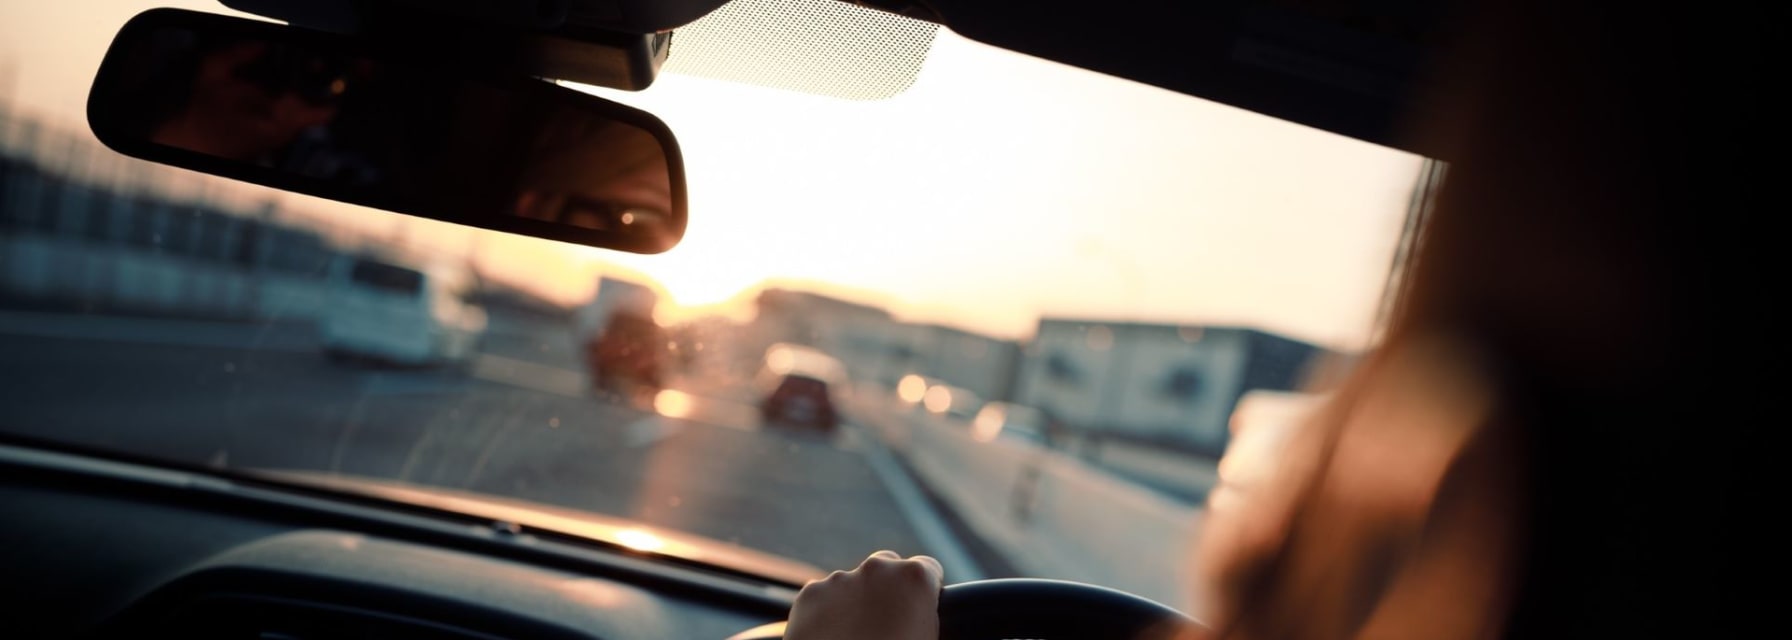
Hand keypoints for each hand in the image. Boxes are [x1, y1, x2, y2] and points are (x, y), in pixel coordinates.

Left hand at [785, 551, 943, 639]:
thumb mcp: (925, 638)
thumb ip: (923, 618)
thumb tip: (914, 620)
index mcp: (914, 579)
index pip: (928, 569)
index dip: (924, 592)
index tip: (917, 611)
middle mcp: (877, 569)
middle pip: (888, 565)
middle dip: (888, 588)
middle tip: (885, 625)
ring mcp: (839, 579)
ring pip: (853, 582)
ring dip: (856, 601)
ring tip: (855, 638)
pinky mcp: (810, 595)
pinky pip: (824, 597)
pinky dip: (828, 612)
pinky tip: (831, 638)